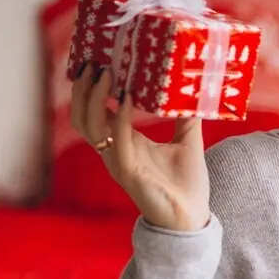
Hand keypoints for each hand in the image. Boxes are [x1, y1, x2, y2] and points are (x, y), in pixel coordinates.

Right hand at [69, 63, 210, 231]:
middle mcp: (115, 150)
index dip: (90, 89)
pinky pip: (118, 141)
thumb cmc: (187, 183)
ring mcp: (119, 162)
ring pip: (90, 127)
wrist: (193, 217)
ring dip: (94, 99)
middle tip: (93, 63)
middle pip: (82, 117)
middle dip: (83, 90)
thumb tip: (195, 90)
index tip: (97, 61)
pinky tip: (129, 97)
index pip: (96, 112)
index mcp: (125, 142)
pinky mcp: (129, 173)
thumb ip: (187, 117)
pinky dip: (121, 118)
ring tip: (105, 74)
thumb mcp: (188, 141)